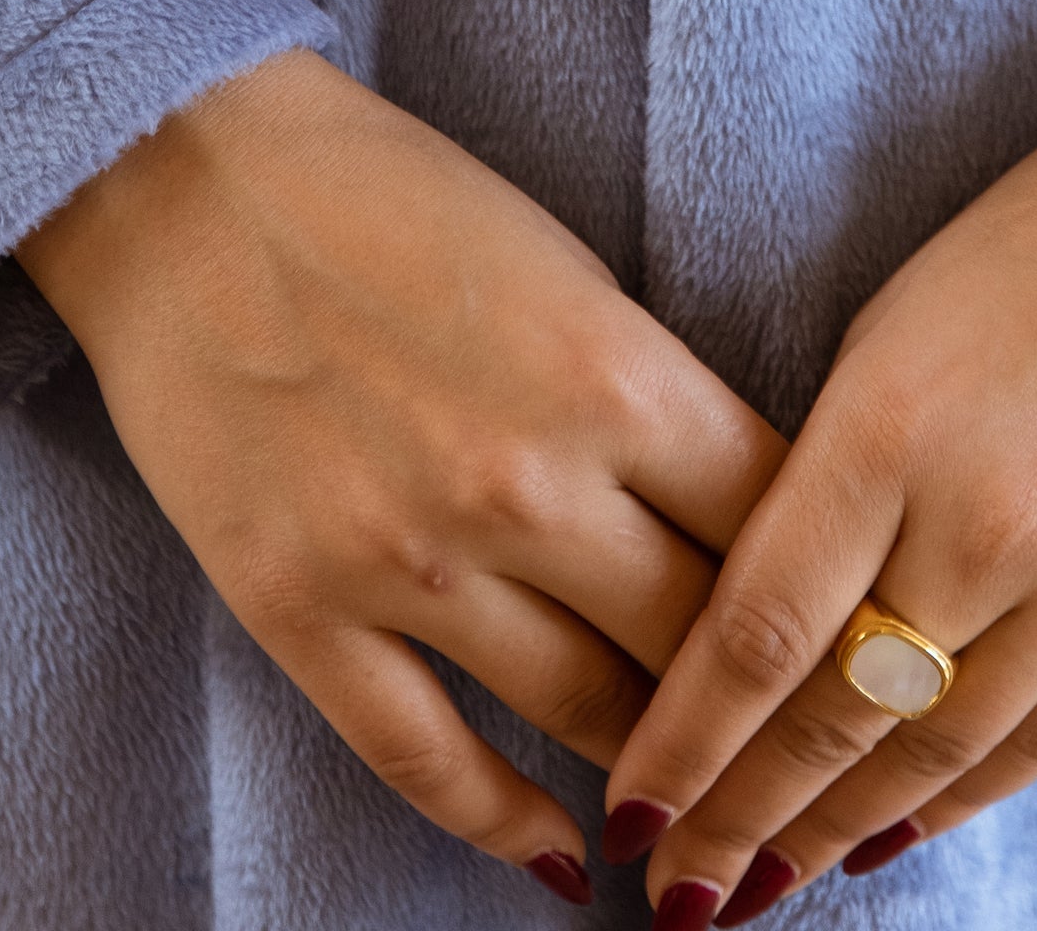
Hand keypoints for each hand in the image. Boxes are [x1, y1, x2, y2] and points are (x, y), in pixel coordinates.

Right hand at [21, 49, 787, 906]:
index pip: (775, 525)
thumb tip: (740, 516)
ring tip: (704, 806)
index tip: (853, 628)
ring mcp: (407, 560)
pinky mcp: (302, 610)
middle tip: (800, 739)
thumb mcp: (560, 265)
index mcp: (607, 373)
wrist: (184, 174)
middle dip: (759, 699)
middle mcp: (524, 483)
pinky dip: (508, 826)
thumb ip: (646, 392)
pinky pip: (426, 759)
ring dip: (657, 769)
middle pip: (700, 640)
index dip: (828, 589)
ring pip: (586, 714)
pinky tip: (565, 861)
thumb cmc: (386, 193)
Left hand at [599, 119, 1036, 919]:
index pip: (759, 632)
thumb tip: (765, 628)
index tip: (629, 814)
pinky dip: (961, 800)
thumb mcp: (896, 325)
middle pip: (838, 718)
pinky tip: (892, 835)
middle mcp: (991, 519)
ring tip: (765, 883)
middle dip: (745, 819)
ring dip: (840, 833)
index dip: (685, 744)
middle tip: (678, 892)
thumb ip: (830, 476)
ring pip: (938, 755)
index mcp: (893, 423)